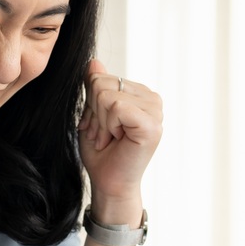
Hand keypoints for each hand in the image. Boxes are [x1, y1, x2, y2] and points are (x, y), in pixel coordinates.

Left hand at [79, 60, 161, 218]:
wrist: (108, 183)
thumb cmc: (101, 153)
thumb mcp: (92, 114)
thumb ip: (94, 87)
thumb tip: (94, 62)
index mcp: (140, 94)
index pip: (100, 77)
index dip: (89, 103)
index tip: (99, 127)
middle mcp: (152, 99)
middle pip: (101, 82)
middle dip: (93, 112)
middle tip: (103, 135)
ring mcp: (155, 111)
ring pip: (106, 94)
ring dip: (99, 122)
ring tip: (109, 139)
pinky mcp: (151, 124)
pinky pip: (115, 107)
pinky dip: (108, 126)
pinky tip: (116, 140)